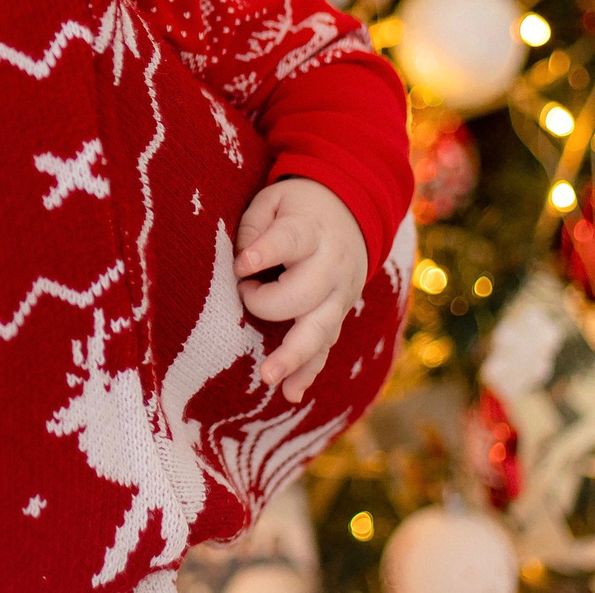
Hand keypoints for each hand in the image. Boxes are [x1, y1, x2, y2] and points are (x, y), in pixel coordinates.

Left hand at [235, 177, 368, 401]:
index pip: (291, 241)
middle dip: (266, 303)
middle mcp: (330, 266)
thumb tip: (242, 263)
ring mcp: (339, 295)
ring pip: (319, 330)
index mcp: (311, 230)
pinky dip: (309, 372)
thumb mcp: (274, 199)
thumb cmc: (299, 207)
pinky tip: (290, 394)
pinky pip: (325, 348)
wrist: (353, 212)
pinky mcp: (338, 315)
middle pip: (303, 294)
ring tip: (267, 377)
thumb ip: (254, 225)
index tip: (241, 265)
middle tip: (244, 291)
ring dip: (292, 356)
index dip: (265, 252)